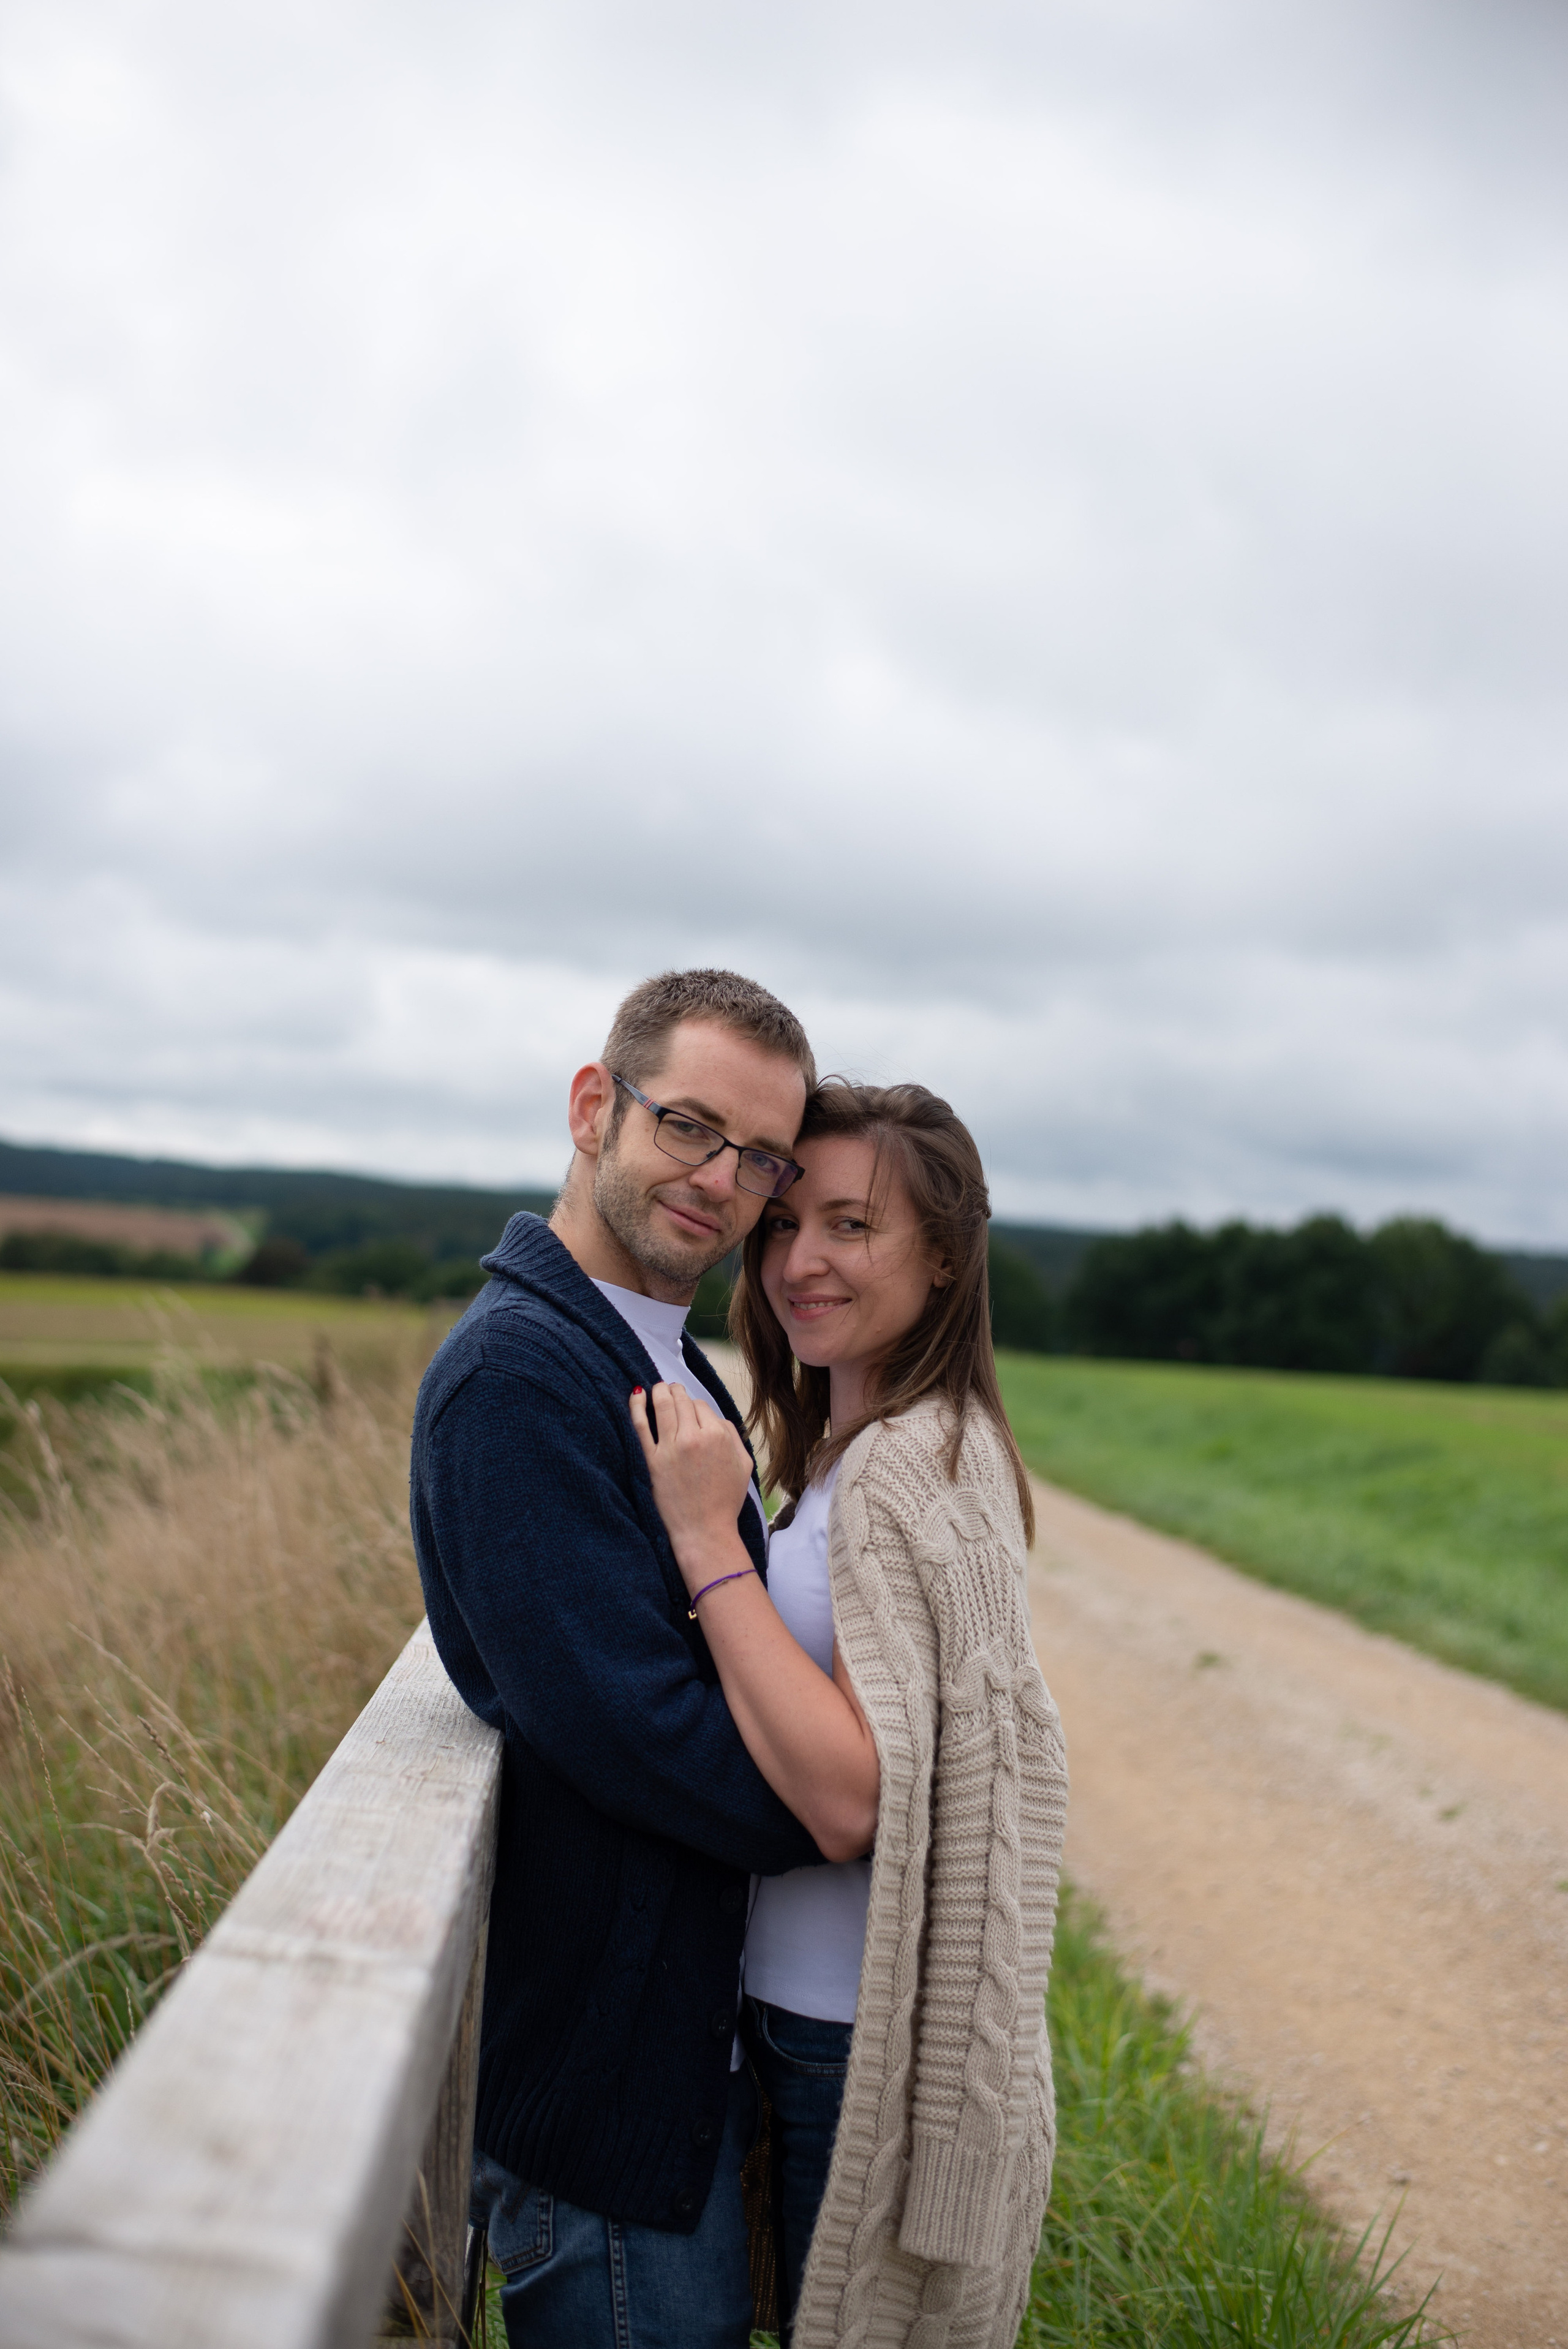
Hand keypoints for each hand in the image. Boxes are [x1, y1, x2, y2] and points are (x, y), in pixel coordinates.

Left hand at [629, 1383, 753, 1590]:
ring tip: (656, 1388)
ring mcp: (671, 1448)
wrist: (704, 1532)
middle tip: (671, 1390)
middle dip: (676, 1392)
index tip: (690, 1411)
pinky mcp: (652, 1461)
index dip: (695, 1406)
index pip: (701, 1405)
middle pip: (682, 1400)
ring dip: (659, 1391)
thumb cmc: (725, 1501)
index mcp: (719, 1436)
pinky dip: (637, 1405)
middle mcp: (695, 1437)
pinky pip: (640, 1425)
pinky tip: (636, 1394)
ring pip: (662, 1405)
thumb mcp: (744, 1465)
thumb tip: (715, 1418)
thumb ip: (733, 1435)